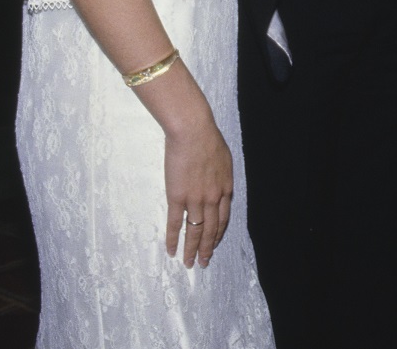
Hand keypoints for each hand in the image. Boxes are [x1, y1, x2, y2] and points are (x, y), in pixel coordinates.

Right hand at [163, 116, 233, 267]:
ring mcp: (195, 200)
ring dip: (192, 250)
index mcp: (225, 189)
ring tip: (189, 263)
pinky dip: (173, 239)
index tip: (214, 243)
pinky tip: (171, 250)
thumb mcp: (224, 159)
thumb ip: (222, 175)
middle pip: (211, 230)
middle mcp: (213, 199)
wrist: (193, 132)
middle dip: (207, 249)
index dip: (218, 234)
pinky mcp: (177, 197)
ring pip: (195, 232)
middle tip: (203, 262)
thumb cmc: (208, 139)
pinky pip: (175, 224)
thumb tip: (221, 183)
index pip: (224, 219)